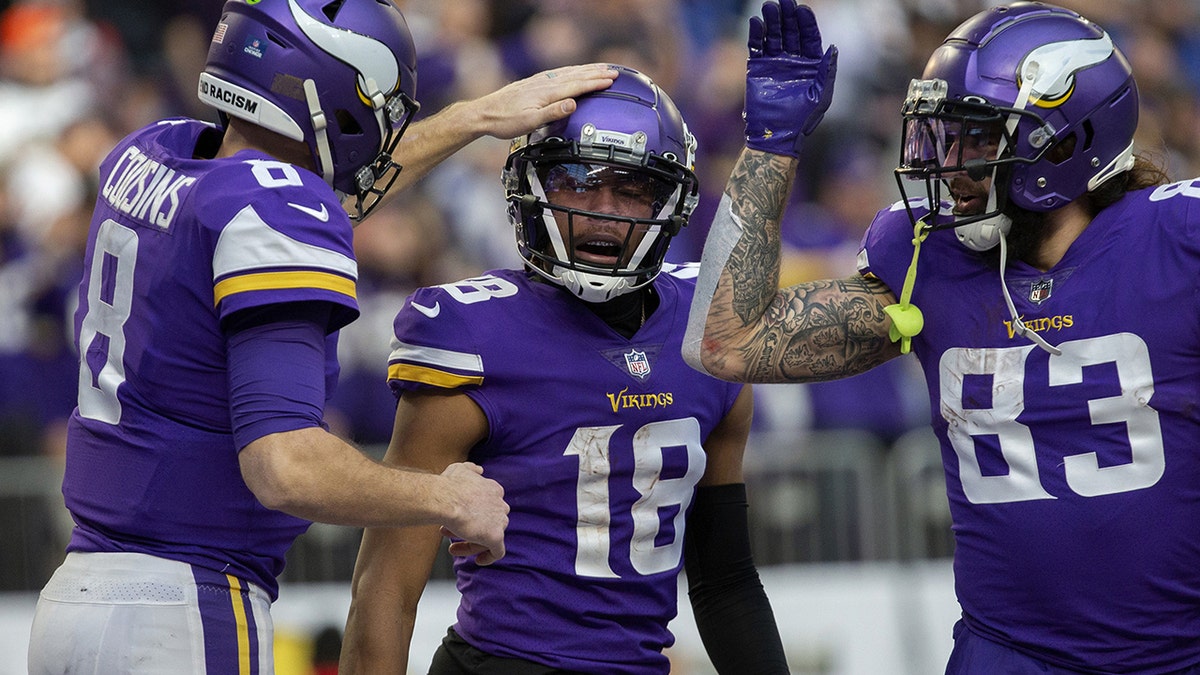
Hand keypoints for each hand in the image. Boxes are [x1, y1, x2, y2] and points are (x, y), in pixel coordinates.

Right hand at [438, 461, 508, 564]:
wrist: (445, 499)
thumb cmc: (448, 485)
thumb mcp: (460, 469)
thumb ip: (471, 469)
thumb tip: (479, 470)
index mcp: (494, 489)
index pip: (487, 505)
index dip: (471, 513)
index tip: (455, 518)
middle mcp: (500, 505)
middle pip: (488, 522)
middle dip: (469, 528)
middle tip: (449, 532)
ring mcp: (499, 522)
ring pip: (489, 537)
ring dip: (471, 543)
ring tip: (453, 548)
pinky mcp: (495, 537)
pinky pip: (497, 552)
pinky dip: (489, 557)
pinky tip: (479, 560)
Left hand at [472, 63, 618, 139]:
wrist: (484, 113)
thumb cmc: (505, 121)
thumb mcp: (530, 122)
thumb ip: (553, 112)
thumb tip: (573, 104)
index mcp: (547, 93)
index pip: (577, 85)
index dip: (596, 82)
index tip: (611, 79)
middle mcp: (544, 84)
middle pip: (576, 75)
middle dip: (596, 73)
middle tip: (613, 71)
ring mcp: (538, 82)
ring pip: (568, 72)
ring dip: (586, 70)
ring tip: (599, 68)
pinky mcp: (533, 83)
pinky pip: (558, 73)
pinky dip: (571, 71)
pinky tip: (572, 71)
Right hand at [744, 0, 837, 156]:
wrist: (775, 135)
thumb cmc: (801, 120)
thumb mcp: (821, 95)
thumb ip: (827, 71)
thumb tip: (834, 47)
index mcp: (811, 65)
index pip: (809, 37)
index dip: (806, 23)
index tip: (802, 9)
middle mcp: (793, 60)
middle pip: (790, 31)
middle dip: (787, 15)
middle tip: (783, 0)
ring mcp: (774, 63)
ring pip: (773, 35)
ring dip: (771, 21)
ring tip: (768, 6)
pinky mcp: (757, 68)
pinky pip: (756, 47)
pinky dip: (755, 34)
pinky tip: (756, 22)